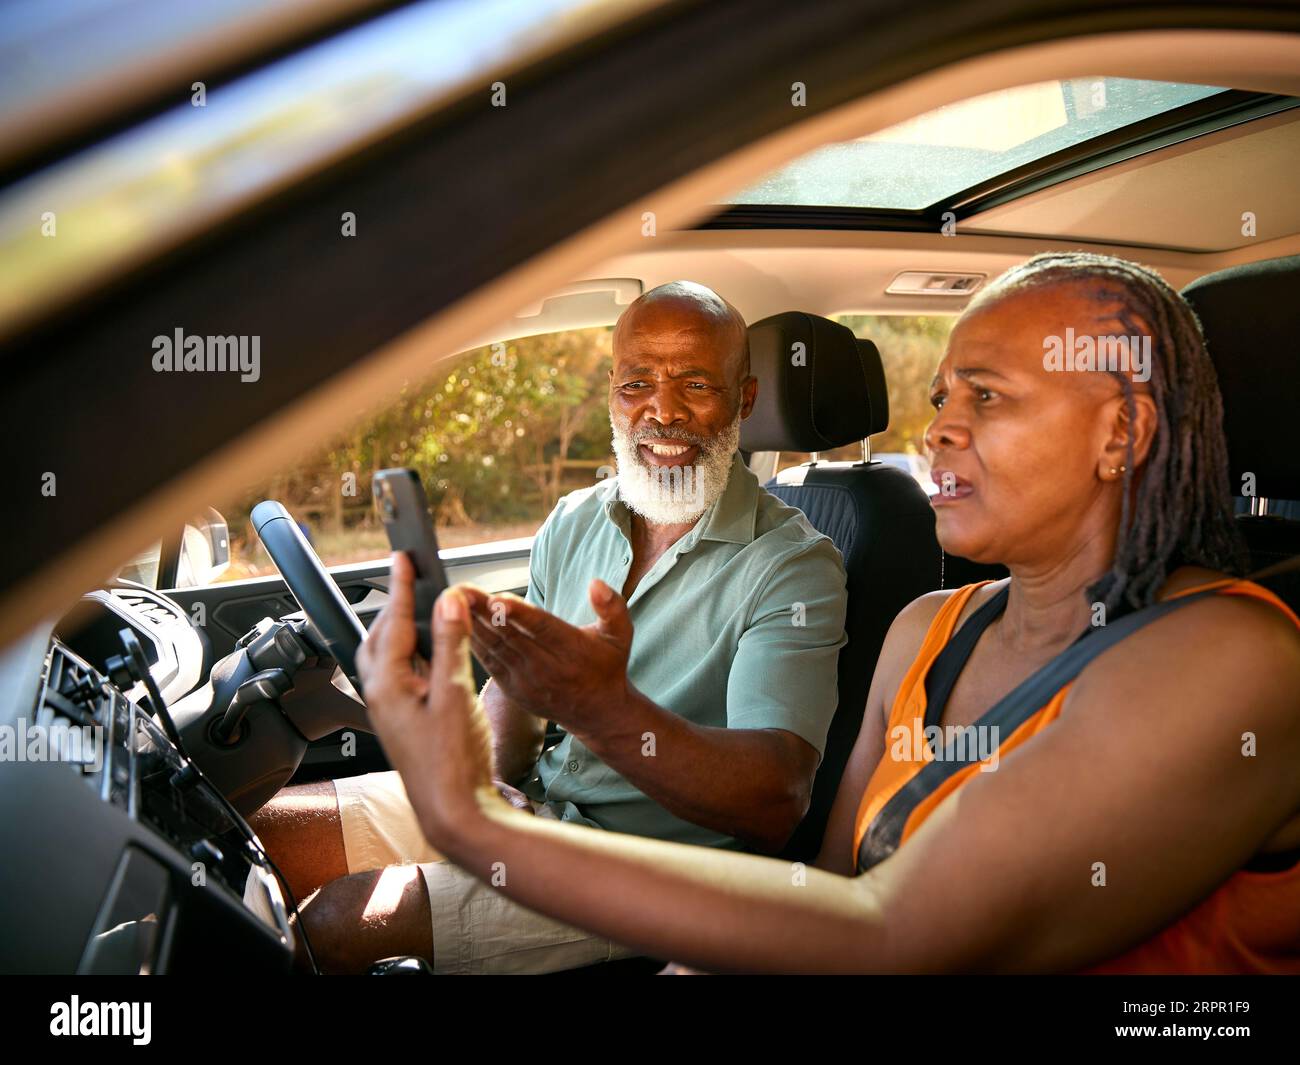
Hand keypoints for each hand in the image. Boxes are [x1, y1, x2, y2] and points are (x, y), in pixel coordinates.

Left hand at [356, 553, 501, 846]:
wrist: (454, 813)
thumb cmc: (452, 763)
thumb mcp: (456, 695)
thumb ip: (452, 645)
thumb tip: (449, 603)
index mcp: (387, 685)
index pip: (394, 622)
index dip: (401, 587)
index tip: (403, 558)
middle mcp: (382, 696)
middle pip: (381, 637)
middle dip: (396, 605)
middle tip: (412, 580)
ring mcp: (391, 712)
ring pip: (388, 658)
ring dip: (402, 630)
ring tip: (423, 611)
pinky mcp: (405, 723)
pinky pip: (401, 676)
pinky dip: (413, 655)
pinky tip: (433, 656)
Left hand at [463, 579, 633, 738]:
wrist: (597, 712)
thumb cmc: (607, 666)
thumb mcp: (620, 635)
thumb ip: (612, 607)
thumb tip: (596, 584)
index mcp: (572, 649)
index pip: (541, 628)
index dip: (518, 612)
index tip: (496, 597)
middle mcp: (546, 667)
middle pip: (510, 634)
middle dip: (482, 610)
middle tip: (460, 588)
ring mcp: (527, 680)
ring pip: (494, 647)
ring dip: (471, 623)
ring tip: (452, 600)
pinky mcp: (513, 689)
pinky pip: (488, 663)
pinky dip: (471, 643)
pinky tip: (456, 624)